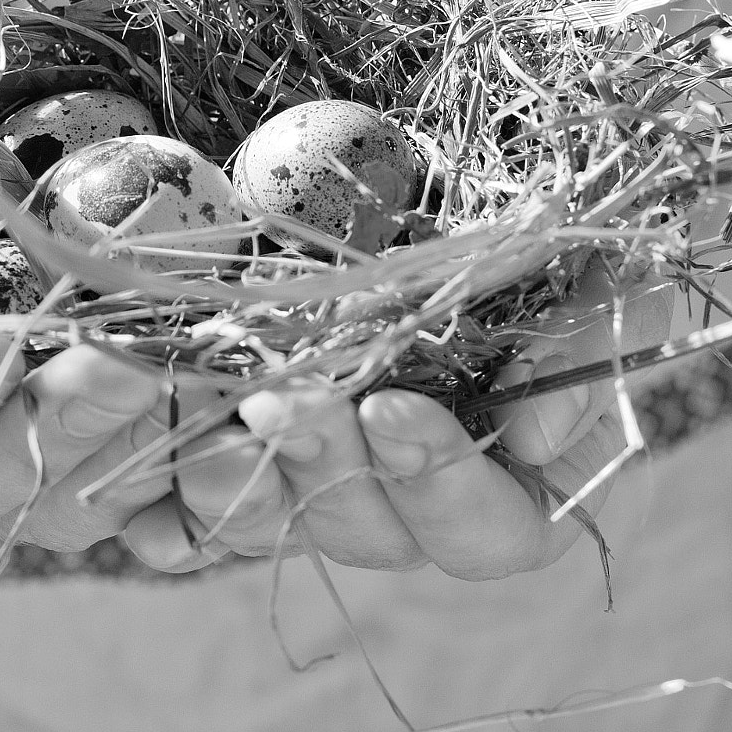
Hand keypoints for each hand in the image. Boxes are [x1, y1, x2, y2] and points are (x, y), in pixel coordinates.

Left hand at [122, 270, 672, 576]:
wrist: (442, 198)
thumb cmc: (537, 241)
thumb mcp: (592, 269)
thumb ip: (593, 339)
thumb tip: (539, 438)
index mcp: (519, 484)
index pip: (494, 527)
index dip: (443, 481)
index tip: (389, 408)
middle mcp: (419, 506)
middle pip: (375, 533)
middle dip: (325, 466)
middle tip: (278, 401)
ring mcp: (333, 492)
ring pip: (285, 522)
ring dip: (244, 480)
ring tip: (207, 417)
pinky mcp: (256, 471)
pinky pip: (204, 519)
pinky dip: (169, 511)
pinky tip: (139, 491)